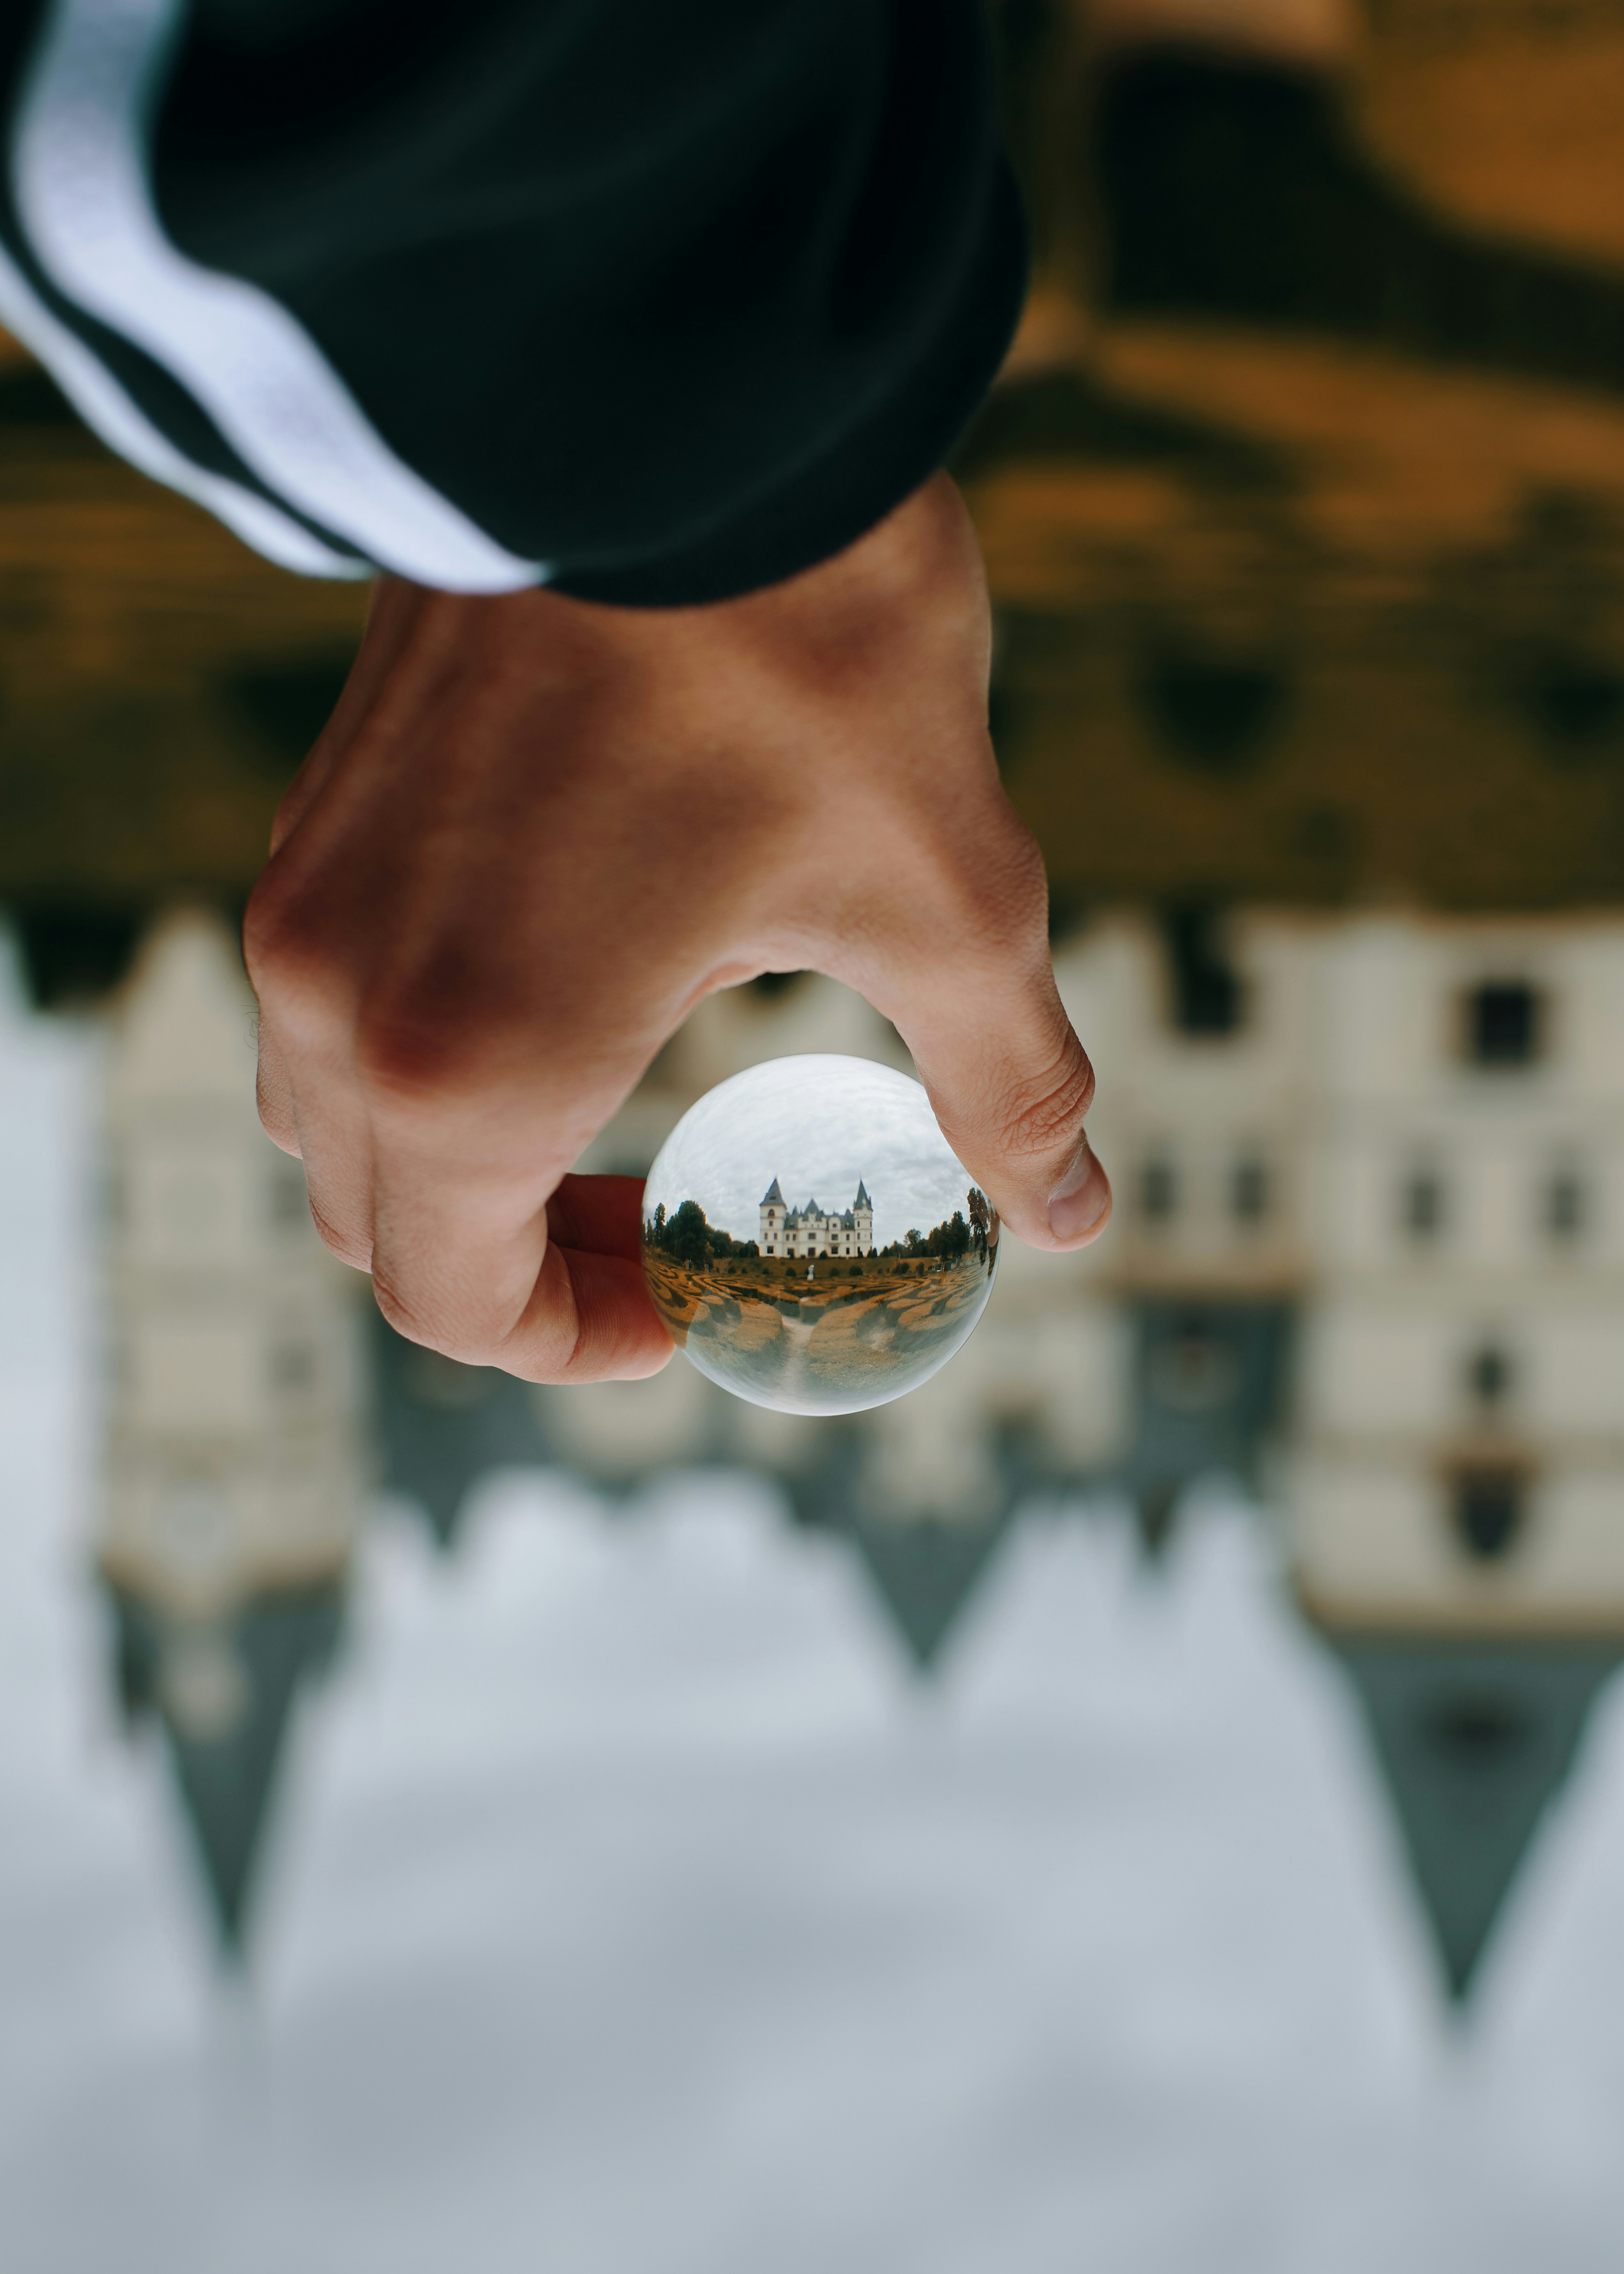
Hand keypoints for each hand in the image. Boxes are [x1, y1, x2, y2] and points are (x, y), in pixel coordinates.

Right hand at [245, 474, 1110, 1381]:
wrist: (677, 383)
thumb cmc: (812, 649)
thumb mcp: (950, 895)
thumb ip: (1004, 1084)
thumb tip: (1072, 1206)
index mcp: (470, 1056)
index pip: (457, 1305)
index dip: (584, 1339)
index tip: (696, 1294)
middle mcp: (343, 992)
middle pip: (388, 1229)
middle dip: (534, 1265)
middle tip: (682, 1228)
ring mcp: (314, 888)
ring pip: (345, 1120)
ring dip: (472, 1163)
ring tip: (620, 1125)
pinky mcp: (325, 805)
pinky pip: (337, 997)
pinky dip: (433, 1051)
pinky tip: (576, 986)